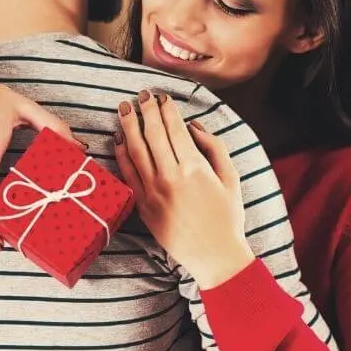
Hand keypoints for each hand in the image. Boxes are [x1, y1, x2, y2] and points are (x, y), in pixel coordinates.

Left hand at [113, 90, 253, 287]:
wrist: (214, 256)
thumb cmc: (227, 217)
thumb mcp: (230, 178)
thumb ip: (214, 148)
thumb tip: (193, 127)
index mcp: (195, 168)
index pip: (174, 129)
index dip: (165, 109)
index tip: (160, 96)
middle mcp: (171, 177)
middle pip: (152, 134)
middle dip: (145, 110)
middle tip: (140, 95)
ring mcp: (153, 191)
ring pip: (136, 150)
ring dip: (129, 125)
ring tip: (124, 108)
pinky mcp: (142, 205)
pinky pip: (128, 173)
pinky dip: (121, 153)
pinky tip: (119, 138)